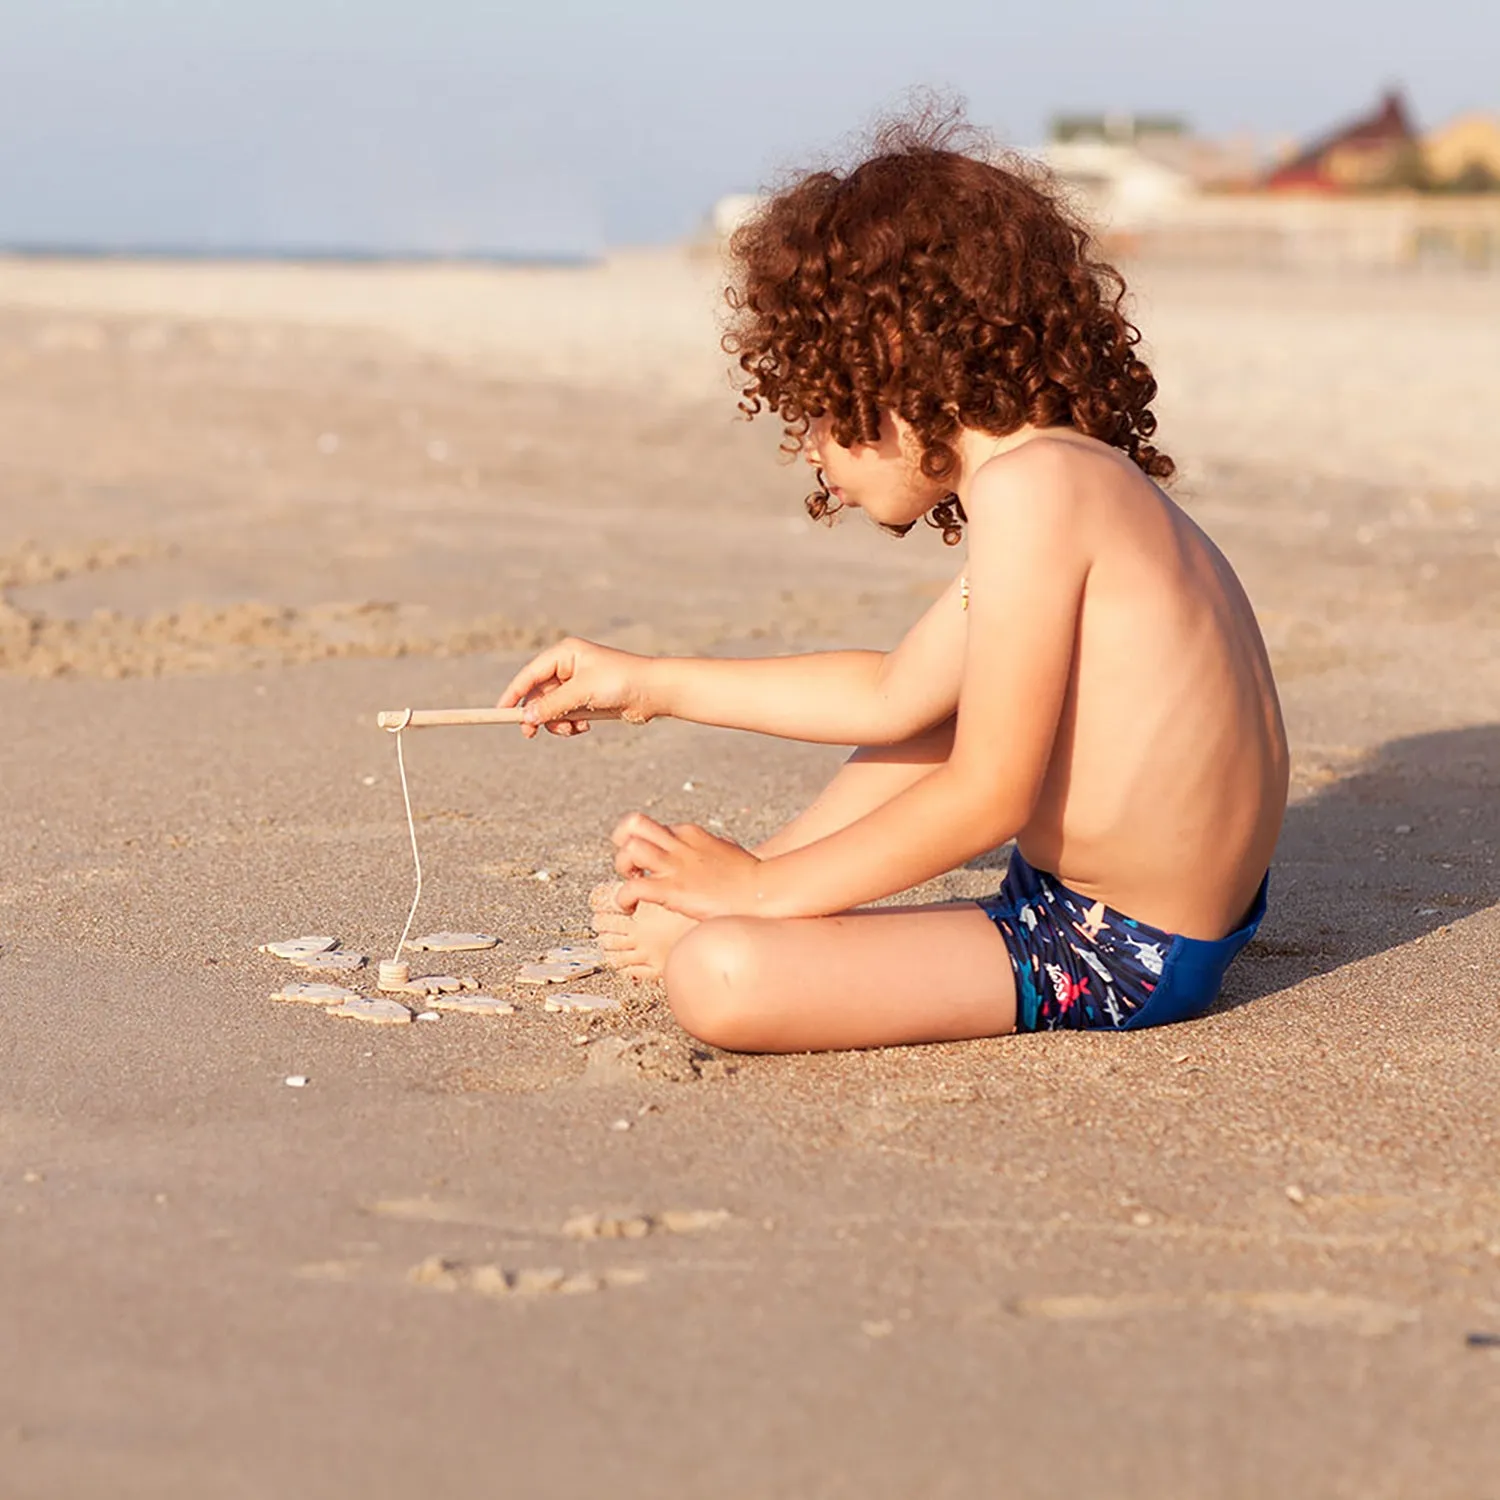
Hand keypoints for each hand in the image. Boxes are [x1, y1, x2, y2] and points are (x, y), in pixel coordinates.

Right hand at [498, 637, 658, 739]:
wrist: (654, 692)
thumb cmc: (620, 682)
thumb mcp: (581, 693)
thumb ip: (551, 705)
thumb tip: (526, 718)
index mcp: (564, 654)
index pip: (529, 674)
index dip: (513, 694)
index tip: (500, 712)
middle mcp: (569, 666)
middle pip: (538, 694)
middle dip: (538, 714)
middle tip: (531, 734)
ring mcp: (578, 684)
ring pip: (552, 708)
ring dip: (557, 722)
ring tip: (571, 728)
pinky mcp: (588, 700)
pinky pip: (567, 715)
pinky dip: (570, 724)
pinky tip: (583, 727)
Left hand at [611, 812, 764, 919]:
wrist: (764, 892)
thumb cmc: (752, 878)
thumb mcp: (729, 852)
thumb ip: (717, 849)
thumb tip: (721, 849)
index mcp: (691, 834)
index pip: (655, 828)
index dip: (645, 845)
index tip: (648, 865)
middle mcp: (679, 844)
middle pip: (634, 824)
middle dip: (621, 842)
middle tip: (629, 866)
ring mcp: (674, 866)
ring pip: (629, 850)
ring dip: (621, 868)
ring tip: (631, 884)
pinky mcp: (671, 890)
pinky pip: (631, 887)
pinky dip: (623, 898)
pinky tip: (630, 908)